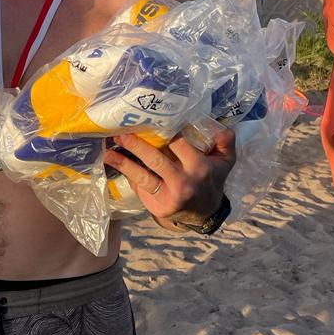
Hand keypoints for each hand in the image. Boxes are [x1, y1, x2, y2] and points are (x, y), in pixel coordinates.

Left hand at [103, 124, 235, 225]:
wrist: (205, 214)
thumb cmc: (212, 180)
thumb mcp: (225, 161)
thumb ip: (225, 141)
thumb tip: (219, 125)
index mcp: (199, 167)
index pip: (178, 144)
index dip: (163, 132)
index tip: (147, 120)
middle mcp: (183, 182)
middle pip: (155, 160)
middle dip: (135, 145)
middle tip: (119, 133)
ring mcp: (168, 196)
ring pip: (142, 177)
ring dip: (123, 163)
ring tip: (108, 151)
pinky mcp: (157, 207)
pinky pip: (140, 187)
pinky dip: (127, 175)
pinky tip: (115, 163)